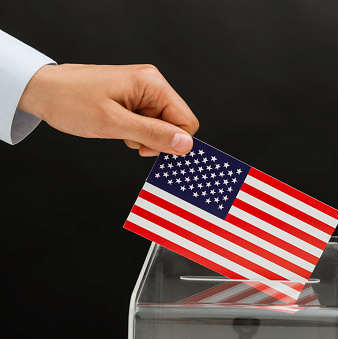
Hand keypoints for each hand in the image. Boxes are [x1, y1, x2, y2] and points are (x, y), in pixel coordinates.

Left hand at [17, 64, 198, 155]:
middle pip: (174, 122)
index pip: (186, 120)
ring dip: (143, 136)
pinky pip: (147, 120)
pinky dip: (134, 130)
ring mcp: (142, 89)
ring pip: (160, 124)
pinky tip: (116, 127)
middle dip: (155, 138)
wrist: (42, 89)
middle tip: (130, 142)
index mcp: (152, 83)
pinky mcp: (132, 96)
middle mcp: (151, 82)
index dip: (173, 141)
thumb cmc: (71, 101)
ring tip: (118, 132)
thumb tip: (185, 144)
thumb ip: (153, 134)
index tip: (149, 150)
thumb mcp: (114, 124)